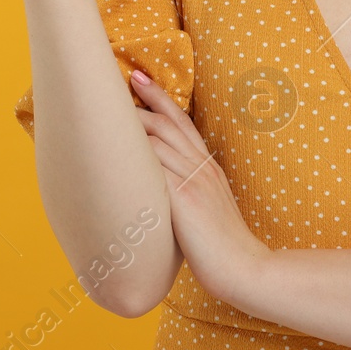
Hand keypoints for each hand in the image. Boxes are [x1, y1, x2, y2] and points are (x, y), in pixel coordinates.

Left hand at [130, 68, 270, 308]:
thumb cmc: (223, 249)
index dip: (160, 98)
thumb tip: (162, 190)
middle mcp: (202, 169)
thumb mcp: (209, 210)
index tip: (140, 79)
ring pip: (158, 140)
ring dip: (131, 124)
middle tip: (118, 81)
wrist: (245, 270)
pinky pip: (155, 167)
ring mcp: (193, 182)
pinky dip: (134, 154)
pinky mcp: (184, 199)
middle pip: (168, 123)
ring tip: (106, 111)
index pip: (183, 123)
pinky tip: (112, 148)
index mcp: (208, 169)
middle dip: (143, 100)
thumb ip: (190, 193)